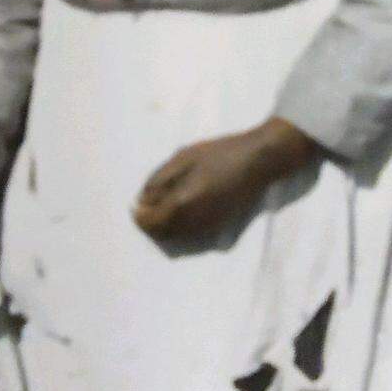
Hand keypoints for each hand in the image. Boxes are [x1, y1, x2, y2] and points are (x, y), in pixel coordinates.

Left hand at [133, 117, 317, 242]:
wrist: (256, 162)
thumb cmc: (219, 153)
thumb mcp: (183, 157)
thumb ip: (159, 180)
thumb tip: (142, 200)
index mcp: (182, 202)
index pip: (150, 222)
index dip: (138, 217)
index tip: (135, 207)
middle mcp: (193, 221)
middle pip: (161, 234)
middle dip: (149, 224)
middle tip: (145, 209)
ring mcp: (207, 227)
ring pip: (175, 237)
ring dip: (163, 227)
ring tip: (162, 208)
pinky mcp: (217, 227)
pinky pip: (190, 235)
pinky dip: (178, 228)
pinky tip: (180, 210)